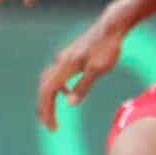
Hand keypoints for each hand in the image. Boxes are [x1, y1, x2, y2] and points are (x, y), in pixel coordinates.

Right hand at [36, 16, 125, 130]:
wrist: (111, 26)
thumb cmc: (107, 47)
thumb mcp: (98, 70)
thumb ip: (83, 86)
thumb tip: (69, 103)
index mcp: (64, 66)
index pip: (47, 92)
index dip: (46, 110)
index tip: (52, 127)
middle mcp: (59, 61)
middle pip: (44, 88)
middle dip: (44, 108)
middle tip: (50, 126)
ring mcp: (63, 57)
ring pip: (48, 80)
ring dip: (48, 98)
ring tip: (53, 114)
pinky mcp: (69, 56)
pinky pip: (56, 74)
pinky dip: (57, 87)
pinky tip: (67, 93)